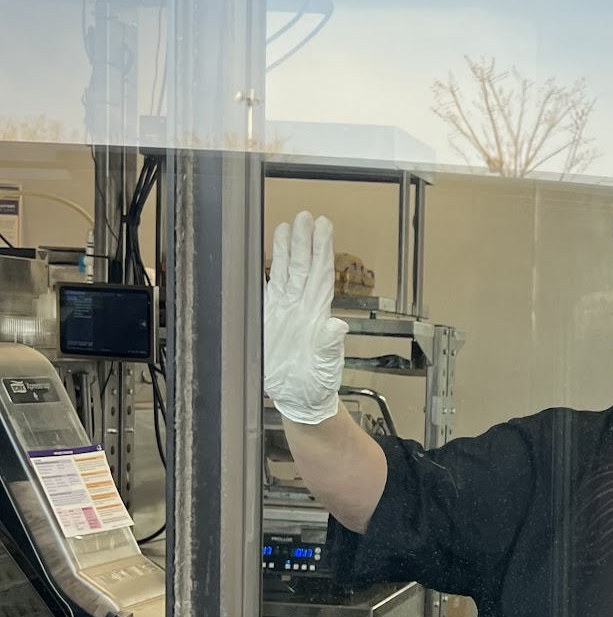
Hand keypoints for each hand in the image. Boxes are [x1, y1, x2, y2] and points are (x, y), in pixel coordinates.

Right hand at [264, 211, 347, 425]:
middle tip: (306, 216)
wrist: (299, 400)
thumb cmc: (316, 386)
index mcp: (318, 315)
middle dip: (305, 241)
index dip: (322, 251)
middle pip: (304, 267)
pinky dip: (271, 269)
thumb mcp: (326, 367)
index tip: (324, 228)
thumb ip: (329, 346)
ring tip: (290, 224)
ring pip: (288, 273)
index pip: (321, 275)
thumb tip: (338, 326)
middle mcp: (303, 308)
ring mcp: (287, 311)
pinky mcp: (271, 318)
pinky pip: (272, 288)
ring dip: (289, 249)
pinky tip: (272, 251)